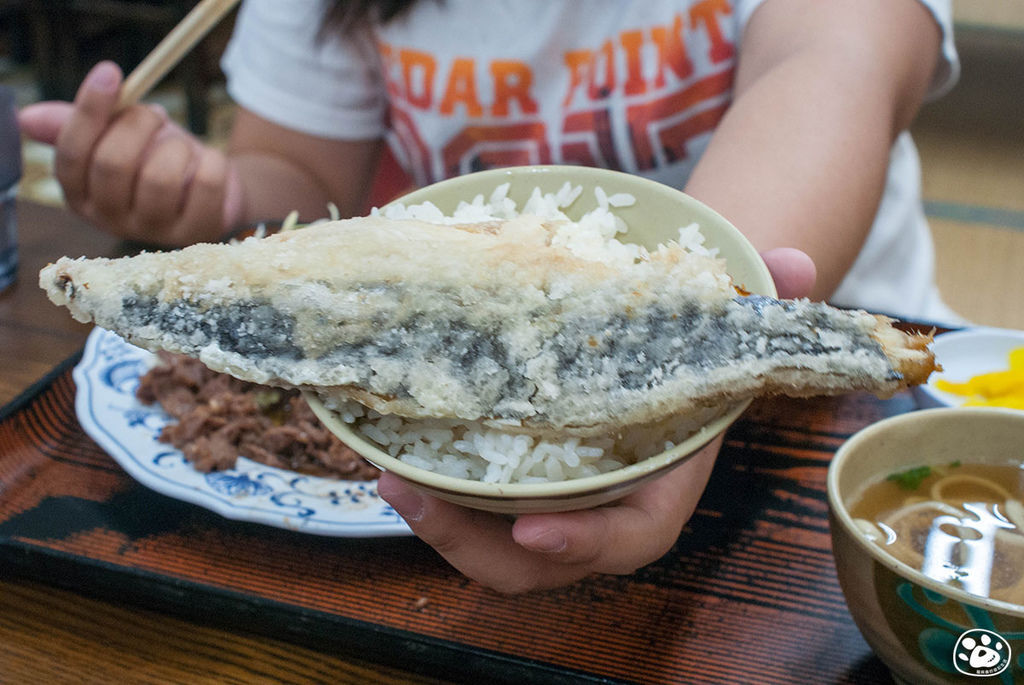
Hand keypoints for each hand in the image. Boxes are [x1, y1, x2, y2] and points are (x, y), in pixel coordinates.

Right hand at [18, 61, 242, 245]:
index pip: (71, 155)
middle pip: (113, 165)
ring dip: (176, 145)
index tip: (110, 72)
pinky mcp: (195, 233)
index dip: (89, 111)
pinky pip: (205, 183)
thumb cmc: (156, 155)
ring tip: (180, 146)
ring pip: (160, 177)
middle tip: (155, 113)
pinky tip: (206, 164)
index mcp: (81, 194)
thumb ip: (76, 124)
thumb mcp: (116, 134)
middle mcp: (110, 219)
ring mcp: (154, 231)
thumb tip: (27, 118)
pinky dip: (211, 160)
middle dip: (138, 124)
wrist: (212, 185)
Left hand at [378, 249, 815, 592]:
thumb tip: (798, 262)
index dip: (585, 546)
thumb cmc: (694, 341)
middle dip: (473, 546)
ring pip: (491, 540)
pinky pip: (470, 503)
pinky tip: (387, 449)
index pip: (631, 538)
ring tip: (385, 475)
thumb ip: (763, 297)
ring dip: (437, 524)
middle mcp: (598, 503)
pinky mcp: (514, 475)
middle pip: (538, 560)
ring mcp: (551, 496)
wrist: (662, 342)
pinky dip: (431, 488)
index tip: (531, 532)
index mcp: (657, 484)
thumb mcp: (726, 317)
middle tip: (413, 495)